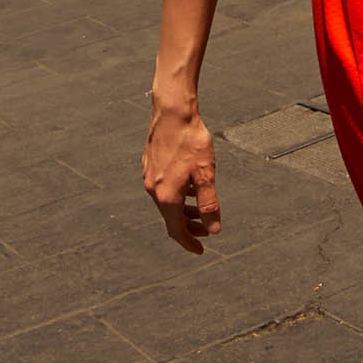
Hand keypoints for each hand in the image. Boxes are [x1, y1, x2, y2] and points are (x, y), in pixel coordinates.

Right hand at [142, 98, 221, 253]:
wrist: (172, 112)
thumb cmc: (191, 141)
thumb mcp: (206, 174)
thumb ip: (209, 203)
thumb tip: (213, 228)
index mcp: (166, 195)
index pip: (176, 229)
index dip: (189, 242)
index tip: (200, 250)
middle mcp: (153, 189)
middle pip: (170, 218)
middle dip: (189, 227)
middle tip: (206, 231)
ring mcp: (149, 177)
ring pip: (167, 203)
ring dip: (184, 211)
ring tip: (202, 210)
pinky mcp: (149, 165)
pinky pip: (163, 189)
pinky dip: (178, 196)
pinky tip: (191, 188)